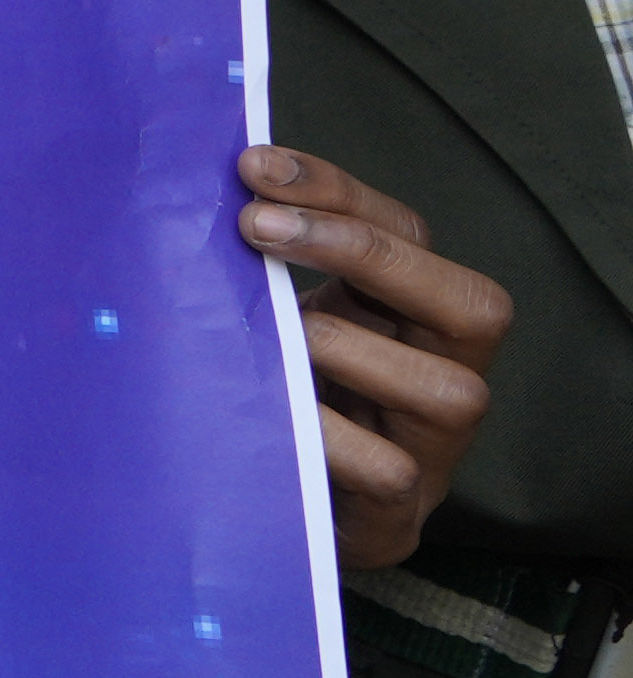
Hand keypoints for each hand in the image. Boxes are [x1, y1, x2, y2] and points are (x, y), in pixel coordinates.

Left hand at [253, 146, 505, 572]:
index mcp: (420, 310)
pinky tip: (274, 414)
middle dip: (360, 252)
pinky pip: (391, 470)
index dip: (339, 194)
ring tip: (273, 337)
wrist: (282, 500)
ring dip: (348, 349)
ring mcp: (437, 446)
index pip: (410, 233)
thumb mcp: (280, 315)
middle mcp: (451, 370)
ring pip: (448, 391)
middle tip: (255, 225)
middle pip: (470, 304)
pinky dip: (333, 440)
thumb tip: (208, 188)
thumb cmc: (283, 388)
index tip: (254, 167)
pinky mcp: (401, 509)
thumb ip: (268, 264)